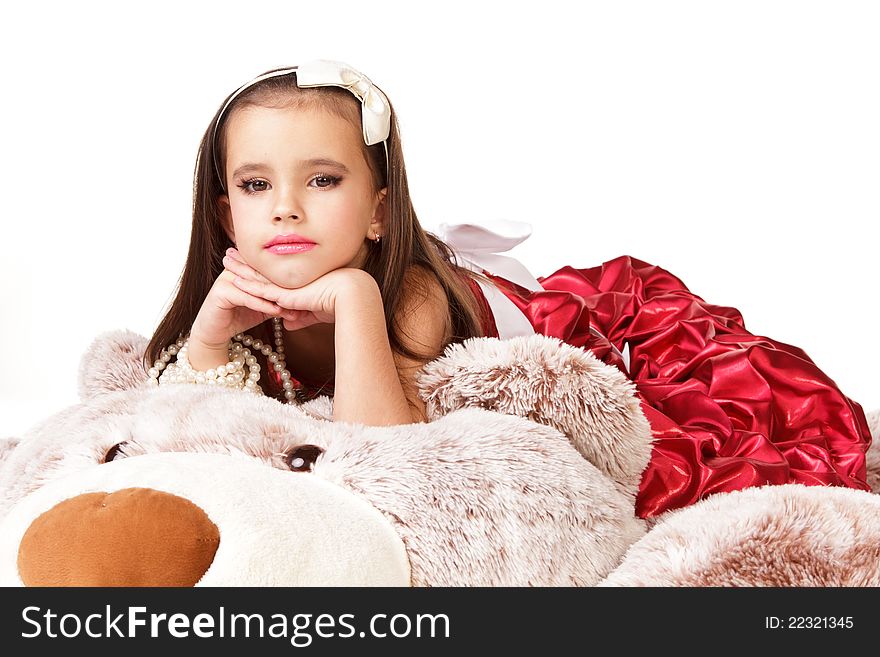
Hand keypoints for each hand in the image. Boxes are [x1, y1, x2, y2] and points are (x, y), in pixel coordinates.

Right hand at [189, 252, 296, 350]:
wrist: (213, 333)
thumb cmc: (237, 318)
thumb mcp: (262, 307)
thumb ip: (276, 300)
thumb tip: (301, 302)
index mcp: (246, 268)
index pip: (271, 273)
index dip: (289, 285)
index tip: (308, 296)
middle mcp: (236, 269)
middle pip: (266, 278)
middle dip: (286, 292)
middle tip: (305, 302)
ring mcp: (228, 278)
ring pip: (257, 287)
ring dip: (277, 299)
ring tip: (295, 308)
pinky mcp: (221, 291)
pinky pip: (246, 297)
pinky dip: (263, 305)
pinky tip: (277, 312)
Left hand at [224, 248, 376, 330]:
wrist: (351, 296)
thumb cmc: (340, 304)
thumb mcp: (316, 313)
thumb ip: (301, 318)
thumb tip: (288, 325)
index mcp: (298, 282)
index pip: (273, 274)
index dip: (259, 267)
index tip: (247, 260)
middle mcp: (290, 280)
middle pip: (262, 270)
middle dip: (245, 262)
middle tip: (230, 252)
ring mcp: (287, 285)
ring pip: (258, 276)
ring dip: (240, 268)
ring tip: (225, 259)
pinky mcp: (286, 294)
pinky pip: (262, 290)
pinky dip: (247, 285)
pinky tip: (233, 280)